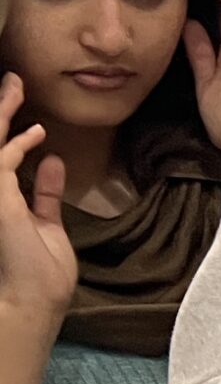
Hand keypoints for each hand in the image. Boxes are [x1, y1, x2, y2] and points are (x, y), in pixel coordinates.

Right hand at [0, 76, 76, 330]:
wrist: (31, 302)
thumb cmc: (39, 273)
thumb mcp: (46, 223)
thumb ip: (45, 193)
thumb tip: (52, 161)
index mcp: (0, 199)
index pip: (0, 155)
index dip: (10, 131)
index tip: (27, 115)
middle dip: (1, 110)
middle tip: (14, 81)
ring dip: (3, 113)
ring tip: (16, 86)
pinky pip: (2, 159)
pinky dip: (17, 143)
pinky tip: (37, 132)